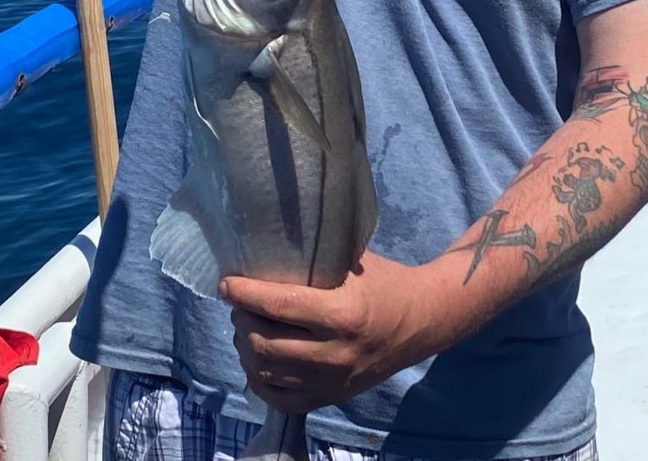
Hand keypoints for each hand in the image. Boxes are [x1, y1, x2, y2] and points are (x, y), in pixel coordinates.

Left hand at [221, 252, 438, 414]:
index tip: (226, 283)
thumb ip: (316, 261)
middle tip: (237, 304)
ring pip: (267, 373)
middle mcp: (335, 353)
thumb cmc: (385, 282)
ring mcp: (332, 381)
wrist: (420, 322)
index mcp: (343, 314)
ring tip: (245, 327)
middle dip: (241, 321)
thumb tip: (269, 247)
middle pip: (266, 344)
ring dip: (246, 348)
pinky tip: (257, 359)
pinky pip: (280, 399)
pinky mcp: (330, 398)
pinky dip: (259, 379)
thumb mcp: (355, 262)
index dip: (246, 294)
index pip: (280, 306)